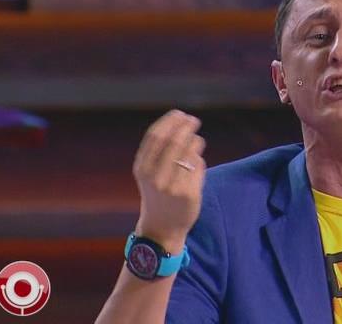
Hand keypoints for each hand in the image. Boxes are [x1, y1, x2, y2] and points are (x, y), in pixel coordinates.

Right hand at [132, 109, 205, 253]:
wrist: (162, 228)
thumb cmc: (157, 194)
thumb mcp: (149, 173)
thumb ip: (158, 151)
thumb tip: (179, 122)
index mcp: (142, 168)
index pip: (156, 136)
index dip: (169, 121)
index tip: (179, 113)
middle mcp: (155, 177)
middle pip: (174, 141)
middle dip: (185, 126)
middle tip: (193, 119)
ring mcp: (172, 186)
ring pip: (189, 152)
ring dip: (195, 141)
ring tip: (196, 140)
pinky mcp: (189, 194)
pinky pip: (198, 166)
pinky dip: (199, 159)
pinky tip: (197, 158)